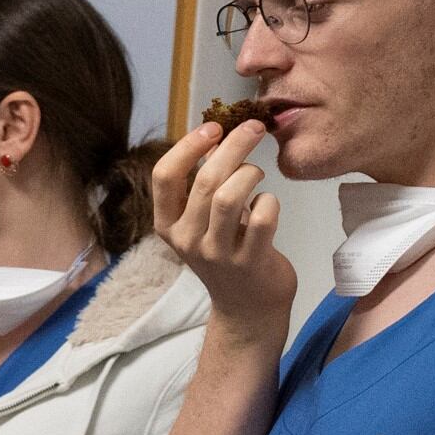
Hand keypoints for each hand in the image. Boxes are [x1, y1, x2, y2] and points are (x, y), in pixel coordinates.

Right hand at [152, 116, 295, 339]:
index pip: (164, 176)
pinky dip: (270, 201)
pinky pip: (262, 219)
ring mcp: (217, 253)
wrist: (247, 306)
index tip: (213, 127)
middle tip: (254, 128)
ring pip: (230, 197)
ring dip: (251, 173)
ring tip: (259, 172)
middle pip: (205, 180)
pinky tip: (269, 203)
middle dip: (233, 145)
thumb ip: (202, 187)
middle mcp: (187, 239)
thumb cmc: (226, 254)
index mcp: (167, 224)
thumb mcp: (201, 223)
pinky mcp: (249, 261)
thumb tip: (218, 137)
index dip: (188, 146)